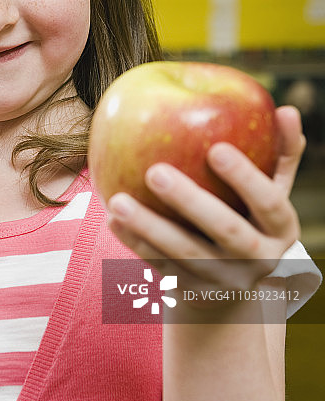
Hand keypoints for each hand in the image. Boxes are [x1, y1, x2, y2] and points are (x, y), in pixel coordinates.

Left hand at [106, 106, 304, 305]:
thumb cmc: (250, 218)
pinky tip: (112, 217)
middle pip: (225, 230)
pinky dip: (135, 243)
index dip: (246, 178)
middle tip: (155, 171)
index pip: (270, 203)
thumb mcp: (271, 193)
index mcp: (281, 230)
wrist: (233, 287)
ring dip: (149, 227)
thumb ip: (281, 153)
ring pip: (184, 253)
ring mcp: (223, 280)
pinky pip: (159, 266)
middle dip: (190, 201)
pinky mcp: (191, 291)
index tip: (216, 148)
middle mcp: (258, 260)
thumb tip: (288, 109)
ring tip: (118, 199)